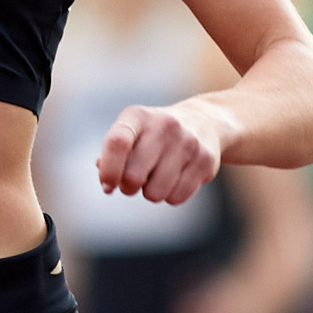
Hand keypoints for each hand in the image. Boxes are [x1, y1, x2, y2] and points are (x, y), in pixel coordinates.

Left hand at [96, 100, 225, 204]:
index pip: (117, 143)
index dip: (109, 170)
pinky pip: (177, 197)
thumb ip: (113, 154)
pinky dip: (171, 197)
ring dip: (151, 194)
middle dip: (128, 188)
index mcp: (138, 116)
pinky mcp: (205, 160)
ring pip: (156, 192)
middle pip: (133, 175)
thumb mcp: (132, 132)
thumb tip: (107, 183)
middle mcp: (164, 124)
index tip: (108, 186)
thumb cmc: (155, 134)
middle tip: (132, 184)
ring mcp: (187, 141)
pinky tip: (175, 181)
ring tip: (156, 180)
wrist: (204, 121)